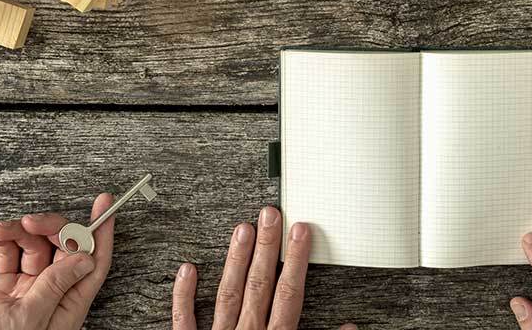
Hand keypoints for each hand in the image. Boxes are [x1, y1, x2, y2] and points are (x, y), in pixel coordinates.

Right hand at [0, 194, 114, 329]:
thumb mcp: (32, 316)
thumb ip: (55, 285)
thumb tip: (84, 259)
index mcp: (68, 304)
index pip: (93, 261)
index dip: (100, 232)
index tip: (104, 205)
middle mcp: (50, 293)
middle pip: (62, 247)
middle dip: (49, 227)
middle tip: (31, 221)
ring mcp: (25, 288)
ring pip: (32, 246)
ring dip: (18, 231)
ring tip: (1, 229)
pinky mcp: (0, 285)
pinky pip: (7, 253)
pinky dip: (1, 239)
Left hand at [171, 206, 355, 329]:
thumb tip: (348, 327)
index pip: (288, 295)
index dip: (296, 261)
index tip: (301, 232)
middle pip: (259, 286)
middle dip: (268, 248)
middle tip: (271, 214)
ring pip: (228, 295)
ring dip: (236, 261)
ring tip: (242, 228)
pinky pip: (184, 322)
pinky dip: (183, 295)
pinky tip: (187, 268)